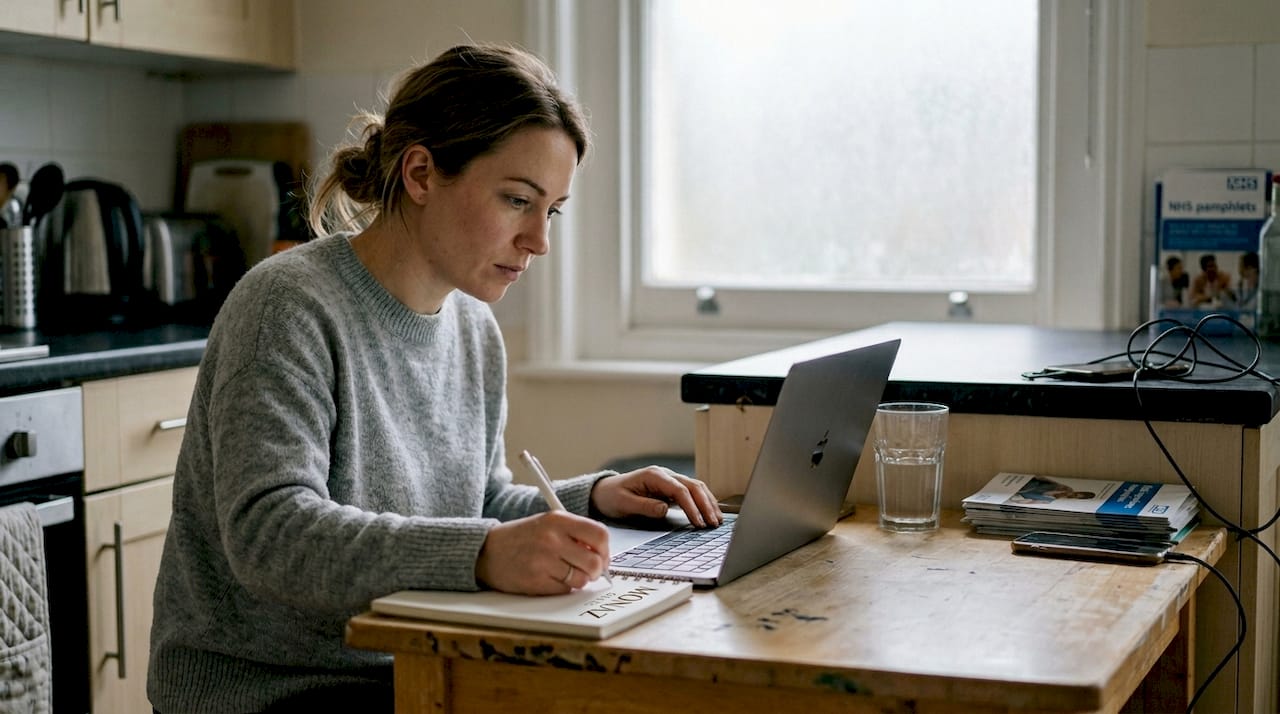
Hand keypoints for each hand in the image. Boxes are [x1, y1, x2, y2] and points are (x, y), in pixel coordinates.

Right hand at [475, 511, 609, 593]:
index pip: (599, 534)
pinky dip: (562, 587)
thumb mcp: (548, 524)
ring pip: (582, 580)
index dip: (605, 550)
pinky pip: (565, 590)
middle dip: (596, 570)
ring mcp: (544, 561)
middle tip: (588, 570)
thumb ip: (575, 534)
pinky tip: (549, 578)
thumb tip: (603, 556)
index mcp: (558, 520)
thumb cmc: (522, 538)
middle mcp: (552, 539)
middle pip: (595, 562)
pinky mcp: (536, 581)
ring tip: (565, 573)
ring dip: (579, 581)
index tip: (602, 556)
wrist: (486, 551)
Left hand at [590, 466, 723, 527]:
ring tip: (717, 520)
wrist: (604, 491)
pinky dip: (703, 502)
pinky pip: (692, 493)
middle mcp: (665, 475)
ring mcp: (669, 480)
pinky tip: (710, 512)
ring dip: (708, 503)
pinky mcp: (671, 489)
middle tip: (713, 523)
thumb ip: (644, 506)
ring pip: (696, 488)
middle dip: (706, 505)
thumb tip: (665, 509)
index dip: (691, 506)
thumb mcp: (623, 503)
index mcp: (654, 476)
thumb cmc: (612, 496)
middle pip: (693, 486)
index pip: (679, 490)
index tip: (698, 522)